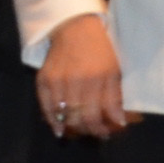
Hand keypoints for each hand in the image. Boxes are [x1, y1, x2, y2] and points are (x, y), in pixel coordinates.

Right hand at [37, 13, 126, 140]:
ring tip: (80, 132)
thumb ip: (115, 96)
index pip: (97, 114)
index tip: (107, 134)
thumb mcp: (114, 70)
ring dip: (72, 128)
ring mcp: (58, 81)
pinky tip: (59, 129)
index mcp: (98, 78)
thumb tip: (120, 121)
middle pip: (79, 118)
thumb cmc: (100, 50)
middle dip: (88, 130)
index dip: (101, 129)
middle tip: (95, 133)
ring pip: (63, 115)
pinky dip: (52, 120)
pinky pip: (46, 107)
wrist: (74, 28)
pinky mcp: (43, 80)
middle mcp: (76, 81)